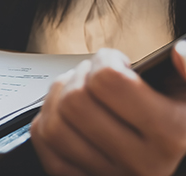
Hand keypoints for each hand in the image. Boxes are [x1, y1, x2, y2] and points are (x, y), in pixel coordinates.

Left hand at [30, 43, 185, 175]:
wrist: (170, 163)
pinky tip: (66, 113)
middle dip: (79, 77)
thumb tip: (177, 52)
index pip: (108, 80)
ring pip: (54, 124)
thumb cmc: (177, 122)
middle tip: (94, 76)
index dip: (105, 60)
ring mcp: (107, 175)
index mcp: (170, 133)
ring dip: (58, 98)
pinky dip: (46, 120)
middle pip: (75, 101)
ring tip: (78, 90)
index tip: (116, 62)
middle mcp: (139, 161)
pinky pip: (44, 142)